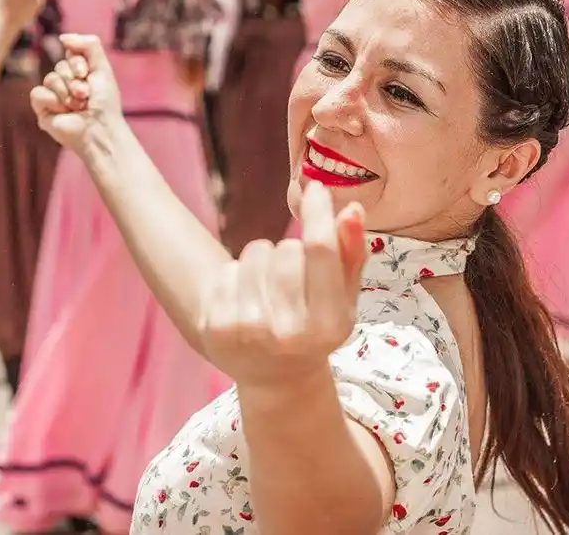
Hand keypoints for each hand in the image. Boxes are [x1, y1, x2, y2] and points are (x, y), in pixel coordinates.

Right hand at [30, 34, 124, 152]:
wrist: (99, 130)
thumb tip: (62, 37)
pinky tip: (64, 112)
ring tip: (79, 107)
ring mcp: (53, 96)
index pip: (70, 54)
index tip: (86, 74)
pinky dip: (53, 101)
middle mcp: (66, 83)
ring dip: (68, 93)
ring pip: (50, 79)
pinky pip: (38, 93)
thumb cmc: (105, 104)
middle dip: (75, 80)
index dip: (78, 62)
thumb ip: (90, 45)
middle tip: (86, 95)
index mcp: (80, 73)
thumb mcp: (103, 69)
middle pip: (60, 66)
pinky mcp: (42, 109)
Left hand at [197, 182, 368, 387]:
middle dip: (291, 250)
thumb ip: (351, 253)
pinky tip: (246, 301)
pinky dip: (237, 276)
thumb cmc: (317, 328)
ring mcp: (249, 331)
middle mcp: (289, 333)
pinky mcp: (217, 327)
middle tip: (293, 277)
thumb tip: (351, 209)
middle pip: (287, 249)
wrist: (277, 379)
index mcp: (329, 325)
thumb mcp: (344, 299)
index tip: (315, 188)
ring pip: (256, 252)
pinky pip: (227, 269)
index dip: (318, 212)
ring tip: (268, 290)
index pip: (320, 250)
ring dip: (263, 260)